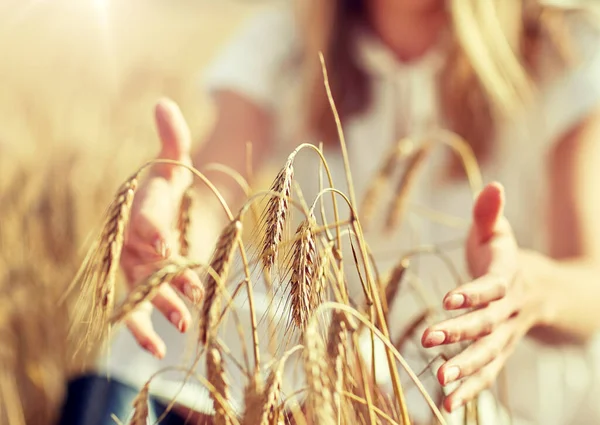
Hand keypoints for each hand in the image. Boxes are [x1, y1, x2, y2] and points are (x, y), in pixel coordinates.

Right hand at [120, 99, 203, 358]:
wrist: (162, 210)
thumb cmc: (167, 185)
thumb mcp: (174, 161)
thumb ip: (171, 137)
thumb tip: (163, 102)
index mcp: (140, 207)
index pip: (144, 217)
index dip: (153, 227)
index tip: (166, 240)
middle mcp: (133, 240)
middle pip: (146, 261)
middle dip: (165, 277)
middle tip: (187, 293)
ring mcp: (136, 266)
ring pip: (144, 289)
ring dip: (163, 306)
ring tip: (185, 325)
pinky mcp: (144, 283)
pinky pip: (138, 309)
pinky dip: (145, 330)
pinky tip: (161, 349)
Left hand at [421, 182, 542, 411]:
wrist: (542, 290)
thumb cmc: (507, 255)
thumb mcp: (499, 232)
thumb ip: (489, 212)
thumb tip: (493, 184)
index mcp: (508, 276)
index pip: (492, 285)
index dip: (474, 292)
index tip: (450, 299)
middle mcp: (509, 308)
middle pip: (487, 323)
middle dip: (461, 332)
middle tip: (430, 339)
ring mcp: (507, 334)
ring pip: (490, 354)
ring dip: (466, 368)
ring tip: (440, 382)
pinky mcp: (500, 351)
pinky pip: (488, 373)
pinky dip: (470, 389)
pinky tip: (447, 405)